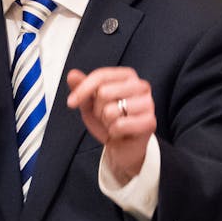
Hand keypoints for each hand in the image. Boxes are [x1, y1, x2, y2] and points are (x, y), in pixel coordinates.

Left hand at [66, 67, 155, 183]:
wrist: (122, 146)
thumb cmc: (109, 120)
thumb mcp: (90, 103)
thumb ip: (81, 87)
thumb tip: (73, 75)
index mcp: (127, 76)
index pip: (101, 76)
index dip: (82, 89)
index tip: (71, 102)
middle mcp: (141, 86)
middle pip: (104, 92)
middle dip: (98, 109)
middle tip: (106, 116)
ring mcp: (148, 103)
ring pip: (111, 110)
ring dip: (107, 121)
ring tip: (114, 123)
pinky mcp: (149, 121)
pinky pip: (120, 125)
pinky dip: (114, 132)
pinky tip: (121, 132)